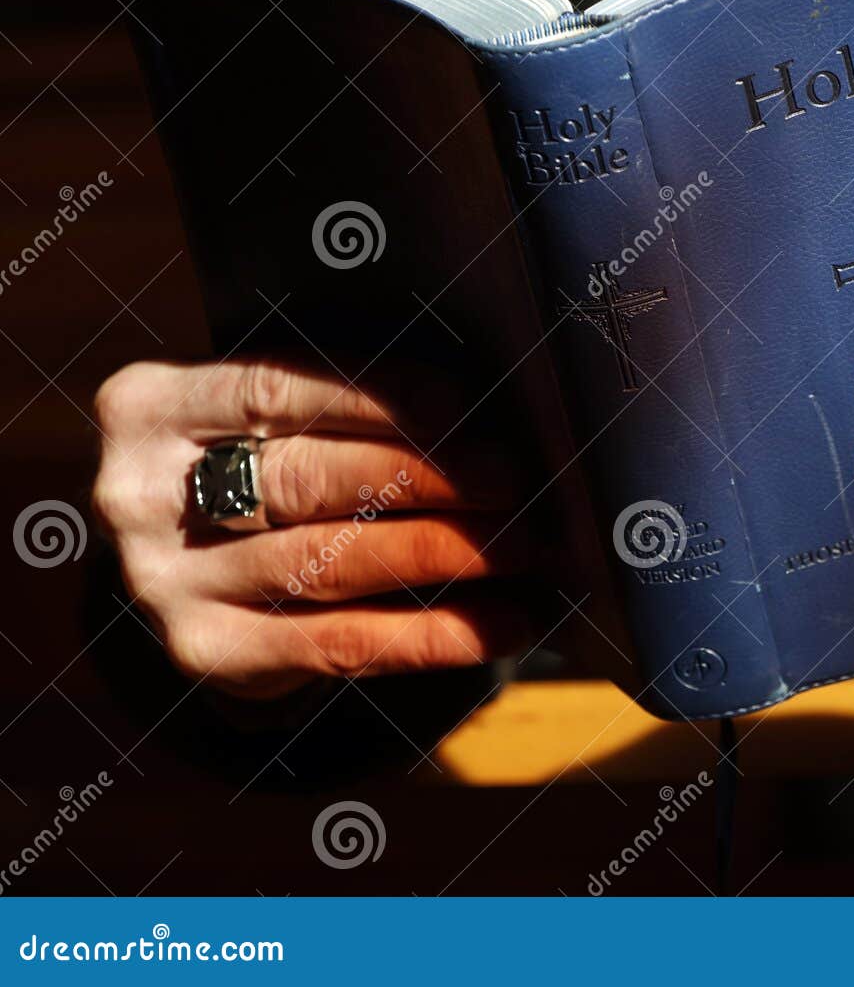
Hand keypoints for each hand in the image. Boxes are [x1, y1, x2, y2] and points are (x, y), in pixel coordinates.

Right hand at [91, 357, 536, 698]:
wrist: (191, 558)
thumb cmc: (259, 457)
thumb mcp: (269, 412)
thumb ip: (341, 396)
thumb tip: (483, 404)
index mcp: (151, 407)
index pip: (275, 387)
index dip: (380, 398)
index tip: (469, 409)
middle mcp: (142, 494)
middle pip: (307, 480)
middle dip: (427, 478)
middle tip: (517, 482)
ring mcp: (164, 581)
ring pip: (328, 564)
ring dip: (442, 554)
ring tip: (525, 547)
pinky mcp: (206, 651)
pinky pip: (339, 644)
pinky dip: (432, 635)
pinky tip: (501, 625)